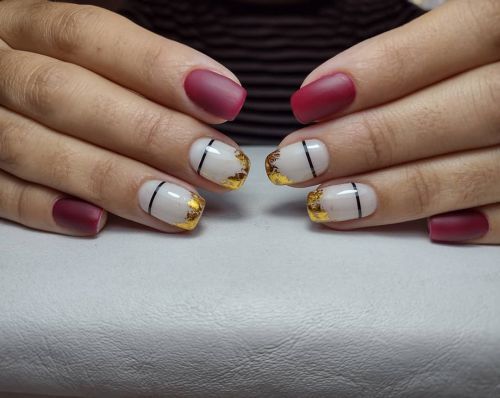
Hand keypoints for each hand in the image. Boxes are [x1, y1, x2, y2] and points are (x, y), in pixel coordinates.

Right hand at [0, 0, 249, 235]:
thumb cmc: (50, 72)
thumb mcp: (84, 57)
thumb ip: (134, 75)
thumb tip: (214, 100)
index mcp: (26, 29)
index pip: (89, 35)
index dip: (159, 67)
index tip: (224, 97)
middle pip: (66, 95)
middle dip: (150, 133)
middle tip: (216, 163)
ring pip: (32, 148)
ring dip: (112, 180)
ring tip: (180, 205)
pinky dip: (44, 208)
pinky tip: (97, 223)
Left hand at [265, 0, 499, 243]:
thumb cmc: (496, 47)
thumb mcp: (482, 19)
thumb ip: (422, 49)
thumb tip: (332, 93)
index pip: (461, 34)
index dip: (383, 70)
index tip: (311, 100)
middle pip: (468, 110)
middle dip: (375, 140)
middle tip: (302, 161)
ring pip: (488, 169)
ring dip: (403, 191)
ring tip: (331, 203)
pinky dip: (483, 222)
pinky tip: (430, 231)